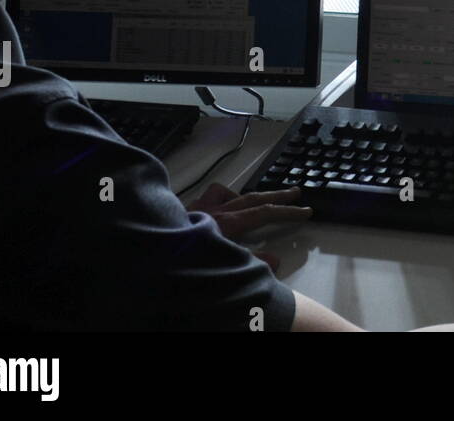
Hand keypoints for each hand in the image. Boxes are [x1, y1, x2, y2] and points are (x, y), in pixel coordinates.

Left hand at [186, 183, 313, 272]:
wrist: (147, 249)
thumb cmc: (183, 259)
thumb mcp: (222, 263)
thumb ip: (251, 262)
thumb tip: (277, 260)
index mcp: (227, 222)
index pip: (265, 213)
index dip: (288, 212)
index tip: (306, 211)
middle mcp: (215, 209)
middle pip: (253, 198)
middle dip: (277, 195)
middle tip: (296, 191)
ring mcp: (199, 206)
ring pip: (227, 192)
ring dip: (246, 194)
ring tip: (256, 200)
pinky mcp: (185, 209)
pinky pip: (206, 196)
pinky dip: (219, 197)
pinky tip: (220, 204)